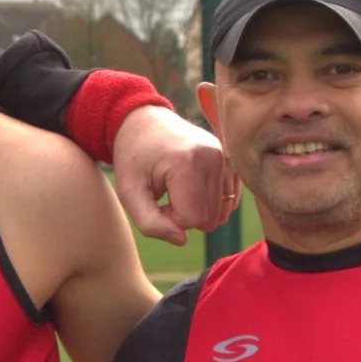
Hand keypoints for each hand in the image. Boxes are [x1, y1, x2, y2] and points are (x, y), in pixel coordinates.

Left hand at [110, 104, 237, 244]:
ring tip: (177, 189)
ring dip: (197, 208)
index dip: (170, 219)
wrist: (144, 122)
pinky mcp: (231, 158)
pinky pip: (230, 198)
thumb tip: (182, 240)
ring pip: (222, 211)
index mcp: (186, 163)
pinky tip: (192, 186)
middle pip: (209, 218)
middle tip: (165, 195)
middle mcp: (213, 157)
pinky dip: (210, 200)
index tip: (155, 201)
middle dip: (185, 215)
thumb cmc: (134, 159)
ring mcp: (225, 156)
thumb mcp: (129, 193)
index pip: (191, 219)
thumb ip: (150, 223)